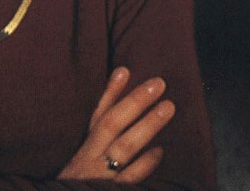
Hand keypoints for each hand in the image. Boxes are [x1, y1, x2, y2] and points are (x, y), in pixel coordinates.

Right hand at [57, 67, 174, 183]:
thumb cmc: (82, 184)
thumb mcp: (86, 158)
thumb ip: (101, 127)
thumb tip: (123, 91)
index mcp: (84, 148)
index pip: (97, 114)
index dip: (110, 91)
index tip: (126, 69)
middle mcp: (89, 159)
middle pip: (111, 124)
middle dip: (135, 102)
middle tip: (159, 83)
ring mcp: (99, 178)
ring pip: (123, 147)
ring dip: (146, 125)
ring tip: (168, 107)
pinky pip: (128, 179)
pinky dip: (144, 165)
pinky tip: (159, 151)